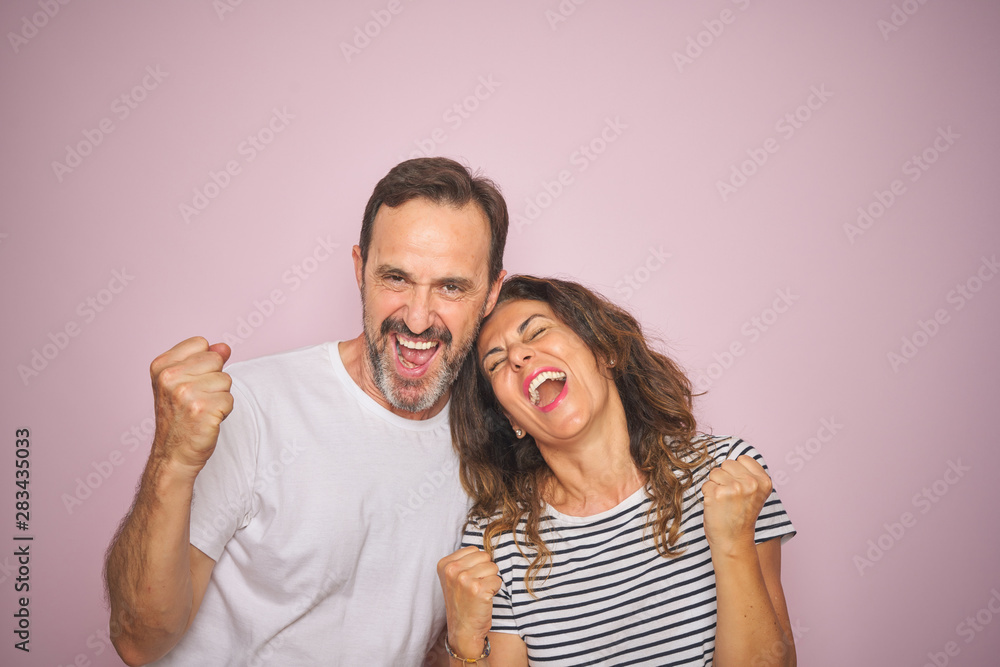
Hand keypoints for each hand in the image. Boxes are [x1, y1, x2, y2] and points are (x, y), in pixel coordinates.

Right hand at [149, 336, 233, 474]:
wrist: (173, 454)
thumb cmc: (179, 418)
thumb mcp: (182, 382)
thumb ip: (203, 360)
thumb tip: (224, 347)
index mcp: (161, 366)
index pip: (201, 343)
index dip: (204, 362)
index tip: (191, 381)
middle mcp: (170, 377)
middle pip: (216, 360)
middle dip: (214, 379)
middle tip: (197, 399)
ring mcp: (185, 393)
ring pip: (225, 380)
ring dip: (219, 396)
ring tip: (202, 409)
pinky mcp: (202, 409)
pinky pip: (230, 399)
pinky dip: (224, 411)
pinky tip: (207, 419)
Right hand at [436, 546, 499, 657]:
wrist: (463, 630)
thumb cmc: (462, 602)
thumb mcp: (454, 578)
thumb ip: (464, 560)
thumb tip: (485, 548)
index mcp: (445, 564)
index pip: (474, 550)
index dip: (476, 565)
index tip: (468, 580)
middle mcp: (452, 570)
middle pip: (485, 556)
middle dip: (485, 571)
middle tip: (475, 587)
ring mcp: (464, 579)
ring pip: (493, 567)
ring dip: (490, 581)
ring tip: (479, 593)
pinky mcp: (478, 590)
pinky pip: (498, 580)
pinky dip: (495, 590)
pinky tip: (484, 599)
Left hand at [701, 455, 772, 555]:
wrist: (733, 541)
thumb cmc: (741, 517)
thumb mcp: (756, 494)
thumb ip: (750, 475)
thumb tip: (734, 458)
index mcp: (764, 481)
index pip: (743, 459)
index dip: (737, 472)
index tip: (740, 488)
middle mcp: (751, 483)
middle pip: (727, 463)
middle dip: (725, 477)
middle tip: (731, 497)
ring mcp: (734, 488)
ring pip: (714, 472)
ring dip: (715, 485)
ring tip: (724, 502)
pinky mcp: (717, 494)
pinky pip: (706, 484)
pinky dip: (707, 494)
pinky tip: (716, 506)